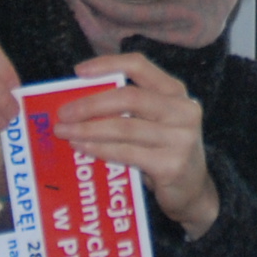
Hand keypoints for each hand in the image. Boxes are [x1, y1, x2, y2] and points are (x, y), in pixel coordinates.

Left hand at [58, 52, 218, 236]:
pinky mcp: (171, 165)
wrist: (193, 192)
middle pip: (129, 98)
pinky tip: (82, 148)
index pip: (139, 66)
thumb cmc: (163, 151)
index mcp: (175, 91)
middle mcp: (182, 110)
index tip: (78, 72)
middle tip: (63, 113)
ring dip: (88, 129)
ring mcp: (180, 138)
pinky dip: (99, 149)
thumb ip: (128, 108)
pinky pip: (126, 153)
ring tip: (64, 132)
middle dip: (91, 104)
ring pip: (124, 128)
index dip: (107, 65)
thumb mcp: (153, 121)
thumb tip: (78, 101)